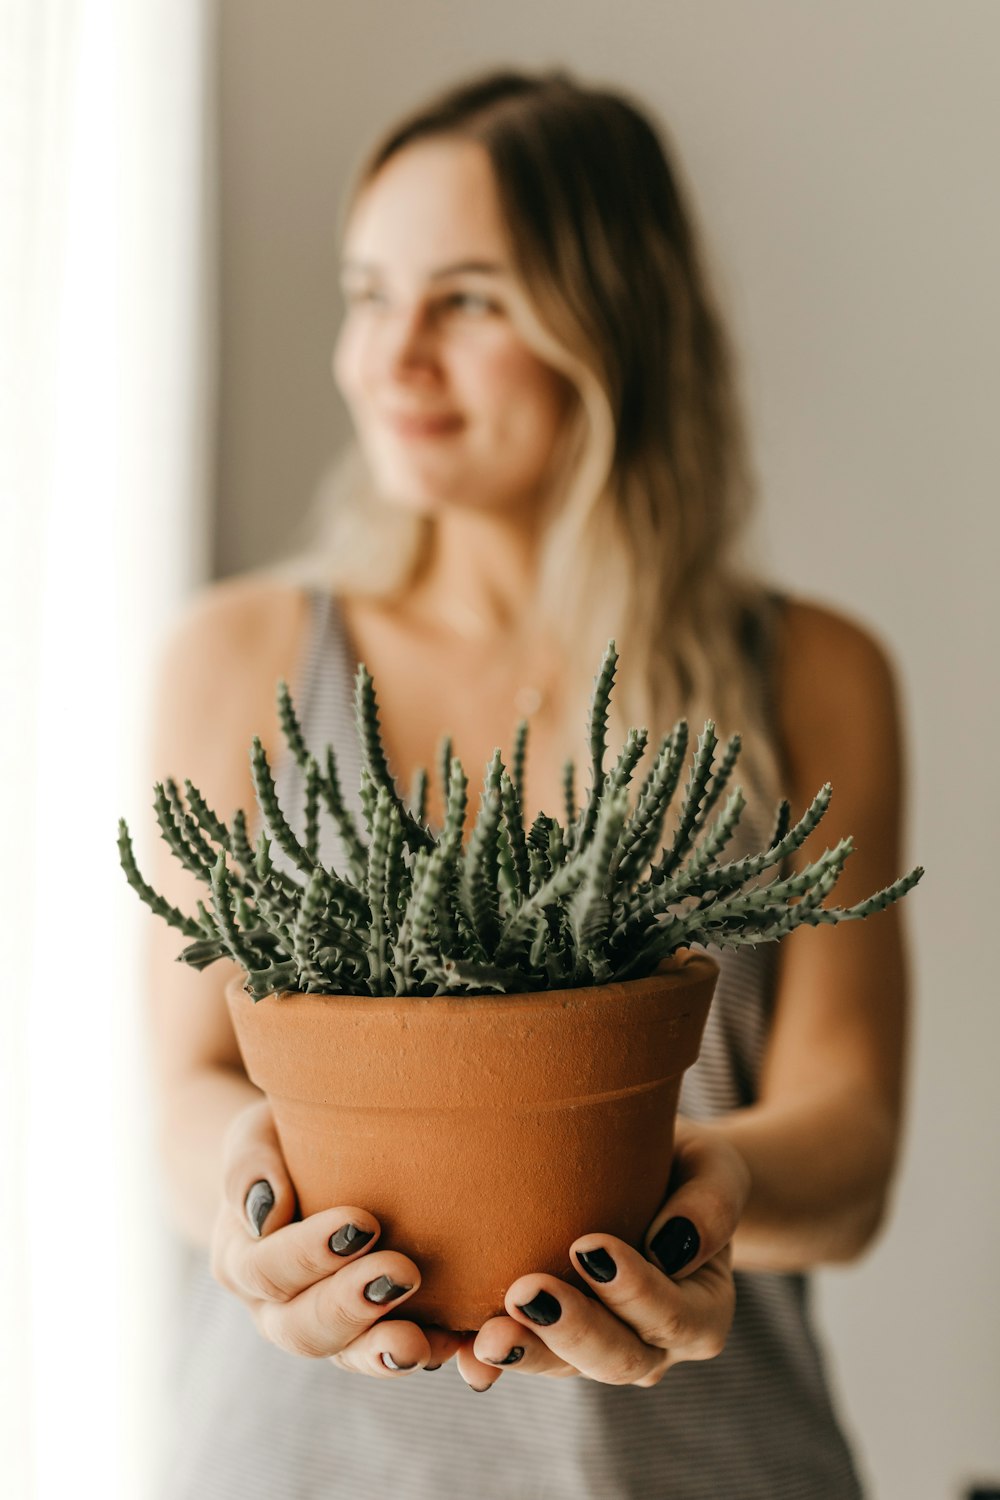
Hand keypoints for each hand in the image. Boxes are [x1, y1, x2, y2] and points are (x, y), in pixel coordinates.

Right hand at [210, 1098, 464, 1375]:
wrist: (312, 1159)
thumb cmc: (283, 1141)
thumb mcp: (257, 1135)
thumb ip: (250, 1166)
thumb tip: (266, 1208)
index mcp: (242, 1260)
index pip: (265, 1270)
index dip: (308, 1254)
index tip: (362, 1222)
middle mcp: (277, 1308)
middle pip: (301, 1328)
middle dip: (351, 1305)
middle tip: (402, 1272)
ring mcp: (325, 1328)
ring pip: (346, 1356)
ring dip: (382, 1350)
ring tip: (419, 1341)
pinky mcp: (371, 1332)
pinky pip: (393, 1355)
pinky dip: (426, 1352)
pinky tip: (454, 1342)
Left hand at [454, 1117, 751, 1390]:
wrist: (648, 1169)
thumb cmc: (684, 1163)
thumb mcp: (711, 1168)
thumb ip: (710, 1204)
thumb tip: (672, 1244)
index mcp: (702, 1309)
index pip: (675, 1316)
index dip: (635, 1291)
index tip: (587, 1247)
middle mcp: (653, 1344)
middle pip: (619, 1358)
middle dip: (572, 1330)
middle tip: (526, 1293)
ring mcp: (599, 1347)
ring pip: (564, 1368)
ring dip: (526, 1352)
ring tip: (486, 1334)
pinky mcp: (552, 1338)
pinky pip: (524, 1356)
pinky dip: (489, 1359)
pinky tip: (458, 1351)